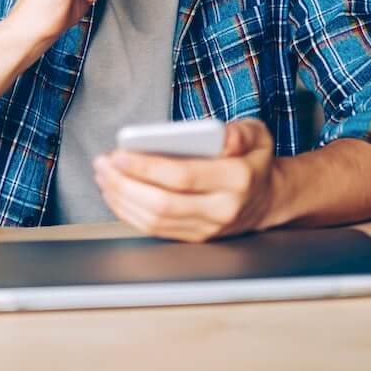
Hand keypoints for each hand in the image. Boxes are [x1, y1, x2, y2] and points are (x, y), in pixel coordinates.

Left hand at [94, 119, 277, 241]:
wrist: (267, 199)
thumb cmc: (253, 160)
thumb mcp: (258, 134)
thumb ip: (241, 132)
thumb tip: (223, 138)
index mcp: (237, 179)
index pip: (183, 176)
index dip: (146, 167)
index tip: (119, 154)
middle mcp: (222, 209)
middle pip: (162, 203)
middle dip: (125, 184)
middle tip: (103, 164)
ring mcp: (207, 228)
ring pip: (155, 220)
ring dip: (122, 198)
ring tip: (103, 175)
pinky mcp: (194, 237)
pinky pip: (155, 229)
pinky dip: (129, 212)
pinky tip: (114, 193)